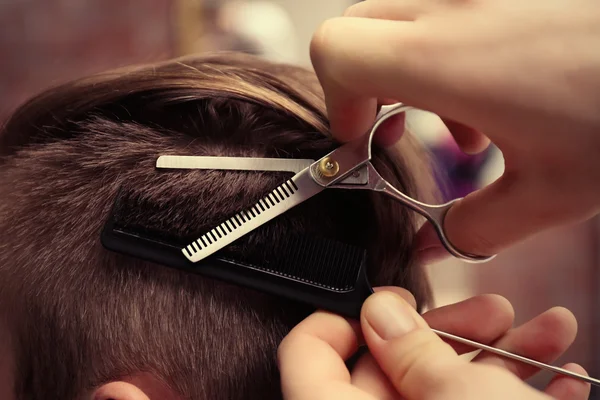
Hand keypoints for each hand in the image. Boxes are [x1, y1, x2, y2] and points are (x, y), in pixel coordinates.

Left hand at [278, 288, 589, 399]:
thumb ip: (411, 350)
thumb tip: (380, 312)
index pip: (306, 356)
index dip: (344, 318)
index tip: (390, 305)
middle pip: (385, 372)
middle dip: (450, 334)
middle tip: (494, 315)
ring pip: (436, 397)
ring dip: (495, 363)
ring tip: (546, 338)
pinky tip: (557, 385)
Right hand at [309, 0, 599, 256]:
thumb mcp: (555, 191)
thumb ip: (477, 226)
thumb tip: (436, 244)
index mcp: (446, 57)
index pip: (334, 52)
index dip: (336, 103)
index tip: (362, 140)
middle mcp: (455, 3)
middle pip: (357, 29)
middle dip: (363, 86)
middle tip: (396, 130)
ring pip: (402, 17)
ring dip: (413, 69)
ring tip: (469, 117)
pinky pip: (448, 7)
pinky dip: (452, 47)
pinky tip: (503, 86)